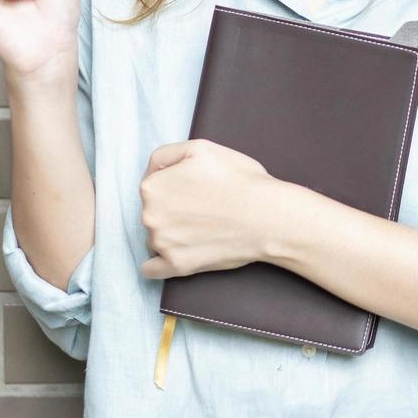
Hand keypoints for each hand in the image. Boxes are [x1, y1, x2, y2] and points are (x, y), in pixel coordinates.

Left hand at [139, 138, 283, 280]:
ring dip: (171, 233)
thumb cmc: (239, 180)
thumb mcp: (200, 148)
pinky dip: (159, 264)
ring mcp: (162, 243)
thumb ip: (165, 155)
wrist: (268, 217)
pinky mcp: (176, 266)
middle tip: (203, 206)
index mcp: (152, 186)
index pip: (153, 183)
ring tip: (203, 227)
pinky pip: (151, 270)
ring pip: (156, 236)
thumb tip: (152, 172)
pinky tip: (174, 255)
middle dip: (171, 208)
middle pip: (153, 210)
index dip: (175, 182)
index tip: (195, 187)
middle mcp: (150, 216)